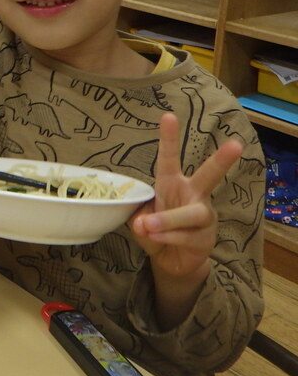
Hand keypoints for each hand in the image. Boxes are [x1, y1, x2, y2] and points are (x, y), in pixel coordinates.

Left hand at [129, 113, 242, 277]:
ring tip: (148, 225)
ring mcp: (203, 217)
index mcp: (172, 183)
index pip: (169, 158)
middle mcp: (193, 195)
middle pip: (209, 176)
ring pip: (193, 213)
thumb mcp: (139, 221)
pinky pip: (187, 236)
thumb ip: (139, 218)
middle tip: (236, 145)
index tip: (168, 116)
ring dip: (169, 219)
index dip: (168, 138)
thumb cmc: (155, 230)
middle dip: (222, 160)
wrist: (170, 259)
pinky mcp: (206, 238)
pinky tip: (156, 239)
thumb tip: (143, 223)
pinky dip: (167, 237)